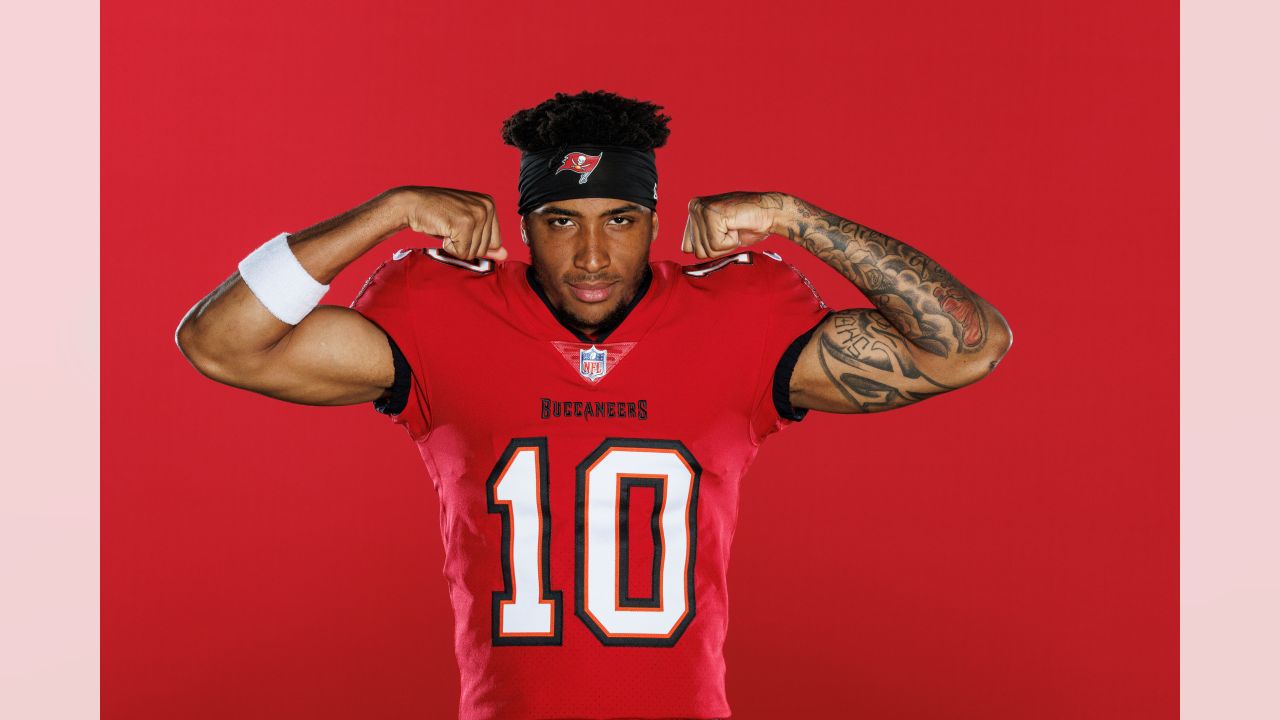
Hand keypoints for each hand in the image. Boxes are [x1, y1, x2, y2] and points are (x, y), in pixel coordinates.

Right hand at [392, 186, 506, 260]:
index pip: (495, 242)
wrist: (412, 204)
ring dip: (456, 246)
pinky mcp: (465, 223)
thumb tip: (505, 255)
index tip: (459, 228)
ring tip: (447, 228)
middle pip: (485, 248)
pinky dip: (449, 248)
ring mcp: (477, 214)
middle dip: (465, 245)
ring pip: (474, 252)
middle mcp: (487, 206)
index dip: (474, 242)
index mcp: (490, 204)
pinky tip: (443, 230)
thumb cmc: (439, 216)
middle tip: (451, 228)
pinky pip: (462, 252)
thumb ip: (486, 241)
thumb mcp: (466, 227)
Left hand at [681, 191, 785, 258]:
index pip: (687, 248)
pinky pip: (717, 245)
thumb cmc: (747, 224)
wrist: (770, 214)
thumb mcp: (717, 234)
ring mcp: (701, 209)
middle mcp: (694, 207)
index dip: (710, 247)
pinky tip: (737, 226)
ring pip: (707, 250)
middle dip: (719, 247)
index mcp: (693, 210)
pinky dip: (731, 242)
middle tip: (732, 229)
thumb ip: (702, 239)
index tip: (724, 233)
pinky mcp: (712, 215)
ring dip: (726, 244)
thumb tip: (687, 251)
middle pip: (697, 251)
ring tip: (735, 227)